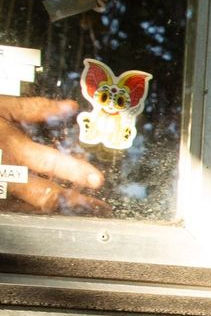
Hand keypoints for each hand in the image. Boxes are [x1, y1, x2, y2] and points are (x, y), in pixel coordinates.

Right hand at [0, 96, 106, 212]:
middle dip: (73, 203)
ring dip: (58, 208)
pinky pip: (17, 206)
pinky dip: (37, 208)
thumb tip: (69, 108)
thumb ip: (36, 108)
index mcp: (11, 147)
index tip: (97, 180)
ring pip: (32, 206)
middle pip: (44, 196)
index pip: (50, 163)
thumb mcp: (2, 106)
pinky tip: (54, 207)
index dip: (75, 173)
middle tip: (97, 207)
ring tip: (81, 208)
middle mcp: (5, 172)